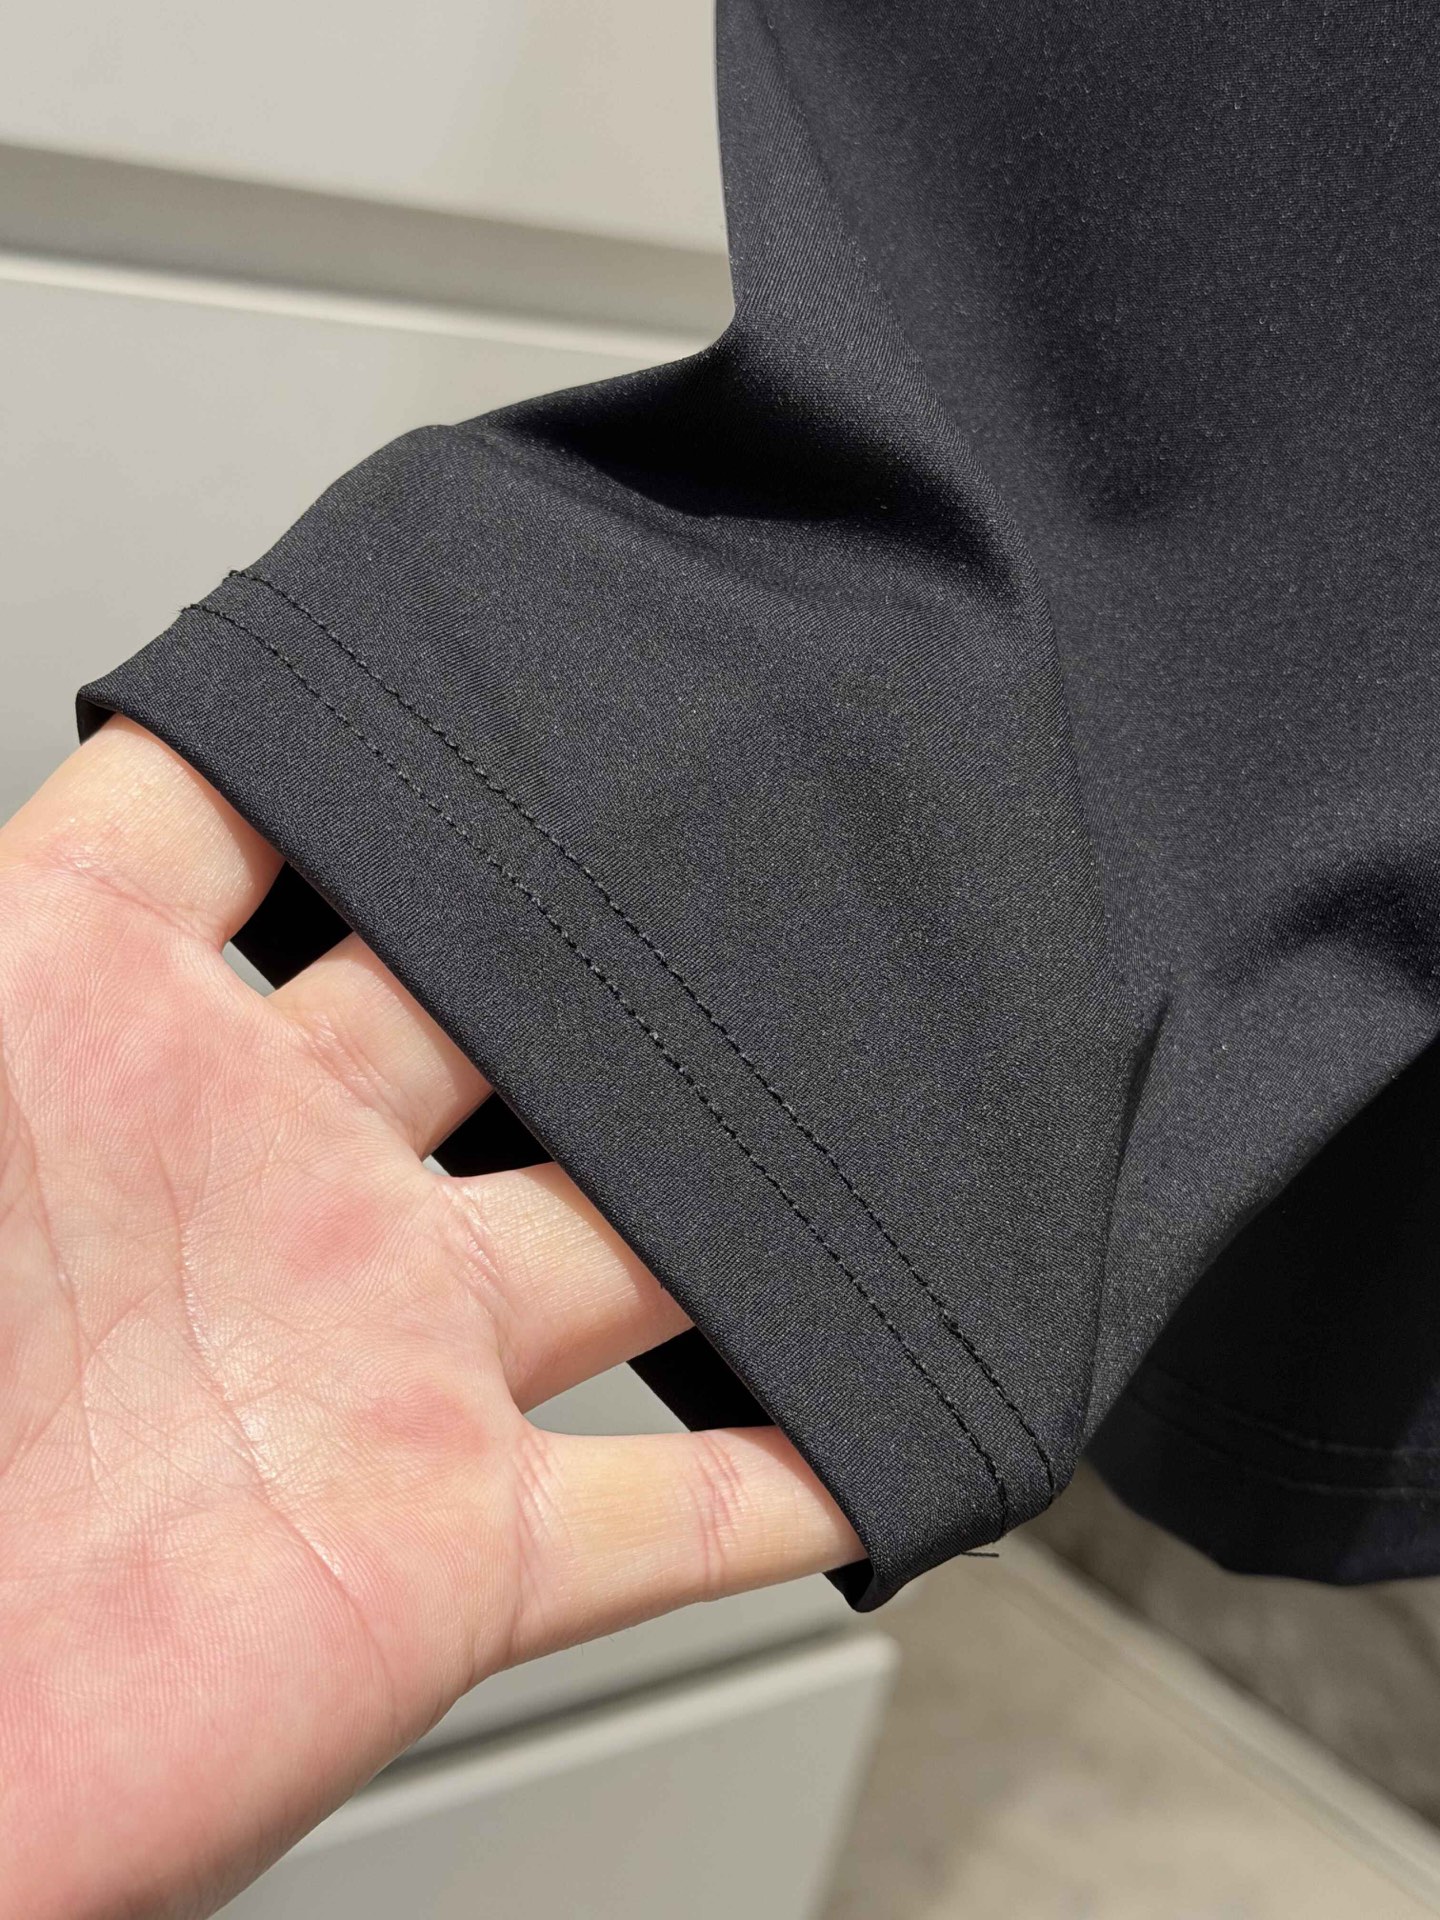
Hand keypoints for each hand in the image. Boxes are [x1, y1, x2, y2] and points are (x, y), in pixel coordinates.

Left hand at [0, 718, 859, 1919]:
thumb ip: (57, 881)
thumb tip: (153, 720)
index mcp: (113, 1047)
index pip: (263, 829)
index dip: (375, 752)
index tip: (502, 669)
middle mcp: (279, 1187)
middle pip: (503, 1018)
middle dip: (605, 957)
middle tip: (738, 865)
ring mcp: (383, 1360)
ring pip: (634, 1246)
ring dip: (745, 1196)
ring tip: (877, 1104)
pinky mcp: (454, 1551)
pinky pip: (681, 1512)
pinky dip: (800, 1478)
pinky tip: (889, 1428)